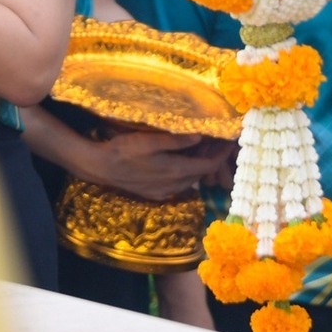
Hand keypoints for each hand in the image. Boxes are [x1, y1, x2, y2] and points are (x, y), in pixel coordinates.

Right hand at [81, 131, 231, 201]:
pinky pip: (179, 184)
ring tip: (202, 147)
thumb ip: (177, 141)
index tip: (230, 142)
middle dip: (211, 157)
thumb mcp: (151, 140)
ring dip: (198, 164)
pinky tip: (182, 160)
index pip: (207, 166)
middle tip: (217, 140)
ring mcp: (164, 192)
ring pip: (190, 179)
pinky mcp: (155, 194)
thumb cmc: (124, 150)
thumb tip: (200, 137)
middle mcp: (173, 185)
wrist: (102, 167)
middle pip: (200, 173)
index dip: (221, 155)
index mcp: (175, 171)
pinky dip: (186, 171)